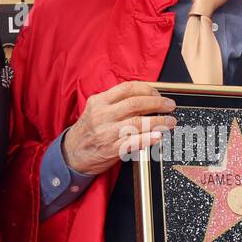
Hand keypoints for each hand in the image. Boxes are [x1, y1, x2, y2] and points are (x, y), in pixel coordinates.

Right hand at [61, 82, 176, 175]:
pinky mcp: (110, 150)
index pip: (128, 88)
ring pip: (137, 123)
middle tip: (170, 106)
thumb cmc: (88, 130)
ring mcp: (106, 133)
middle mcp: (102, 115)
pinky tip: (158, 136)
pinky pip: (133, 143)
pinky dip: (147, 139)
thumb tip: (145, 97)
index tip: (158, 93)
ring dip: (158, 122)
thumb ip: (116, 102)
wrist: (71, 153)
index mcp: (100, 102)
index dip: (148, 89)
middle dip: (157, 103)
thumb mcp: (96, 109)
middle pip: (135, 104)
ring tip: (170, 122)